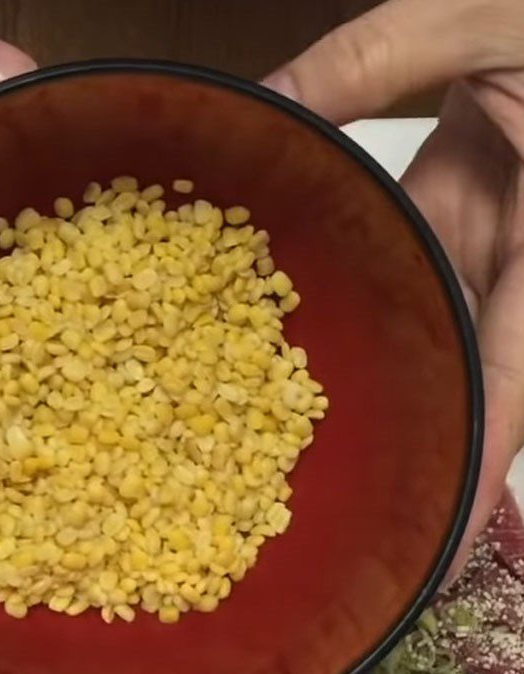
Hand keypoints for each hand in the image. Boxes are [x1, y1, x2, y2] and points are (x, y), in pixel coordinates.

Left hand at [264, 0, 523, 580]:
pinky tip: (303, 323)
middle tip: (354, 507)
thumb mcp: (473, 18)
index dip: (485, 458)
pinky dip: (369, 296)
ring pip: (438, 328)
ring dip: (386, 377)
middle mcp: (521, 260)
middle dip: (422, 437)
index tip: (444, 535)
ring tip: (308, 435)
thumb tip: (262, 106)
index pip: (518, 373)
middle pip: (471, 372)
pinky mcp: (464, 212)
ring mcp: (491, 240)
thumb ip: (369, 63)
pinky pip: (419, 271)